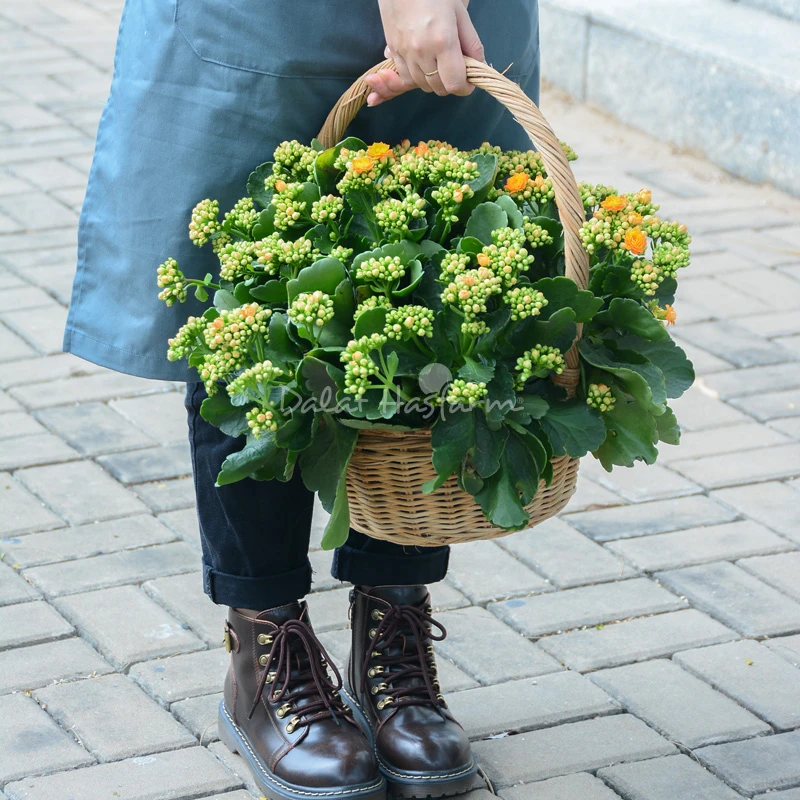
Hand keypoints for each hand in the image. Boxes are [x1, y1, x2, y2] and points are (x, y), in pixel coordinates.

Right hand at [365, 0, 483, 106]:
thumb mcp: (460, 14)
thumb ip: (472, 44)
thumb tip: (479, 67)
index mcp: (443, 41)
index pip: (454, 84)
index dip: (465, 87)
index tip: (469, 81)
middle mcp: (422, 52)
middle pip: (439, 88)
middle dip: (450, 84)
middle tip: (455, 69)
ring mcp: (405, 53)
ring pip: (423, 86)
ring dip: (434, 81)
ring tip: (439, 64)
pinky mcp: (393, 51)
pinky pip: (406, 78)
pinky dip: (418, 77)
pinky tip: (423, 62)